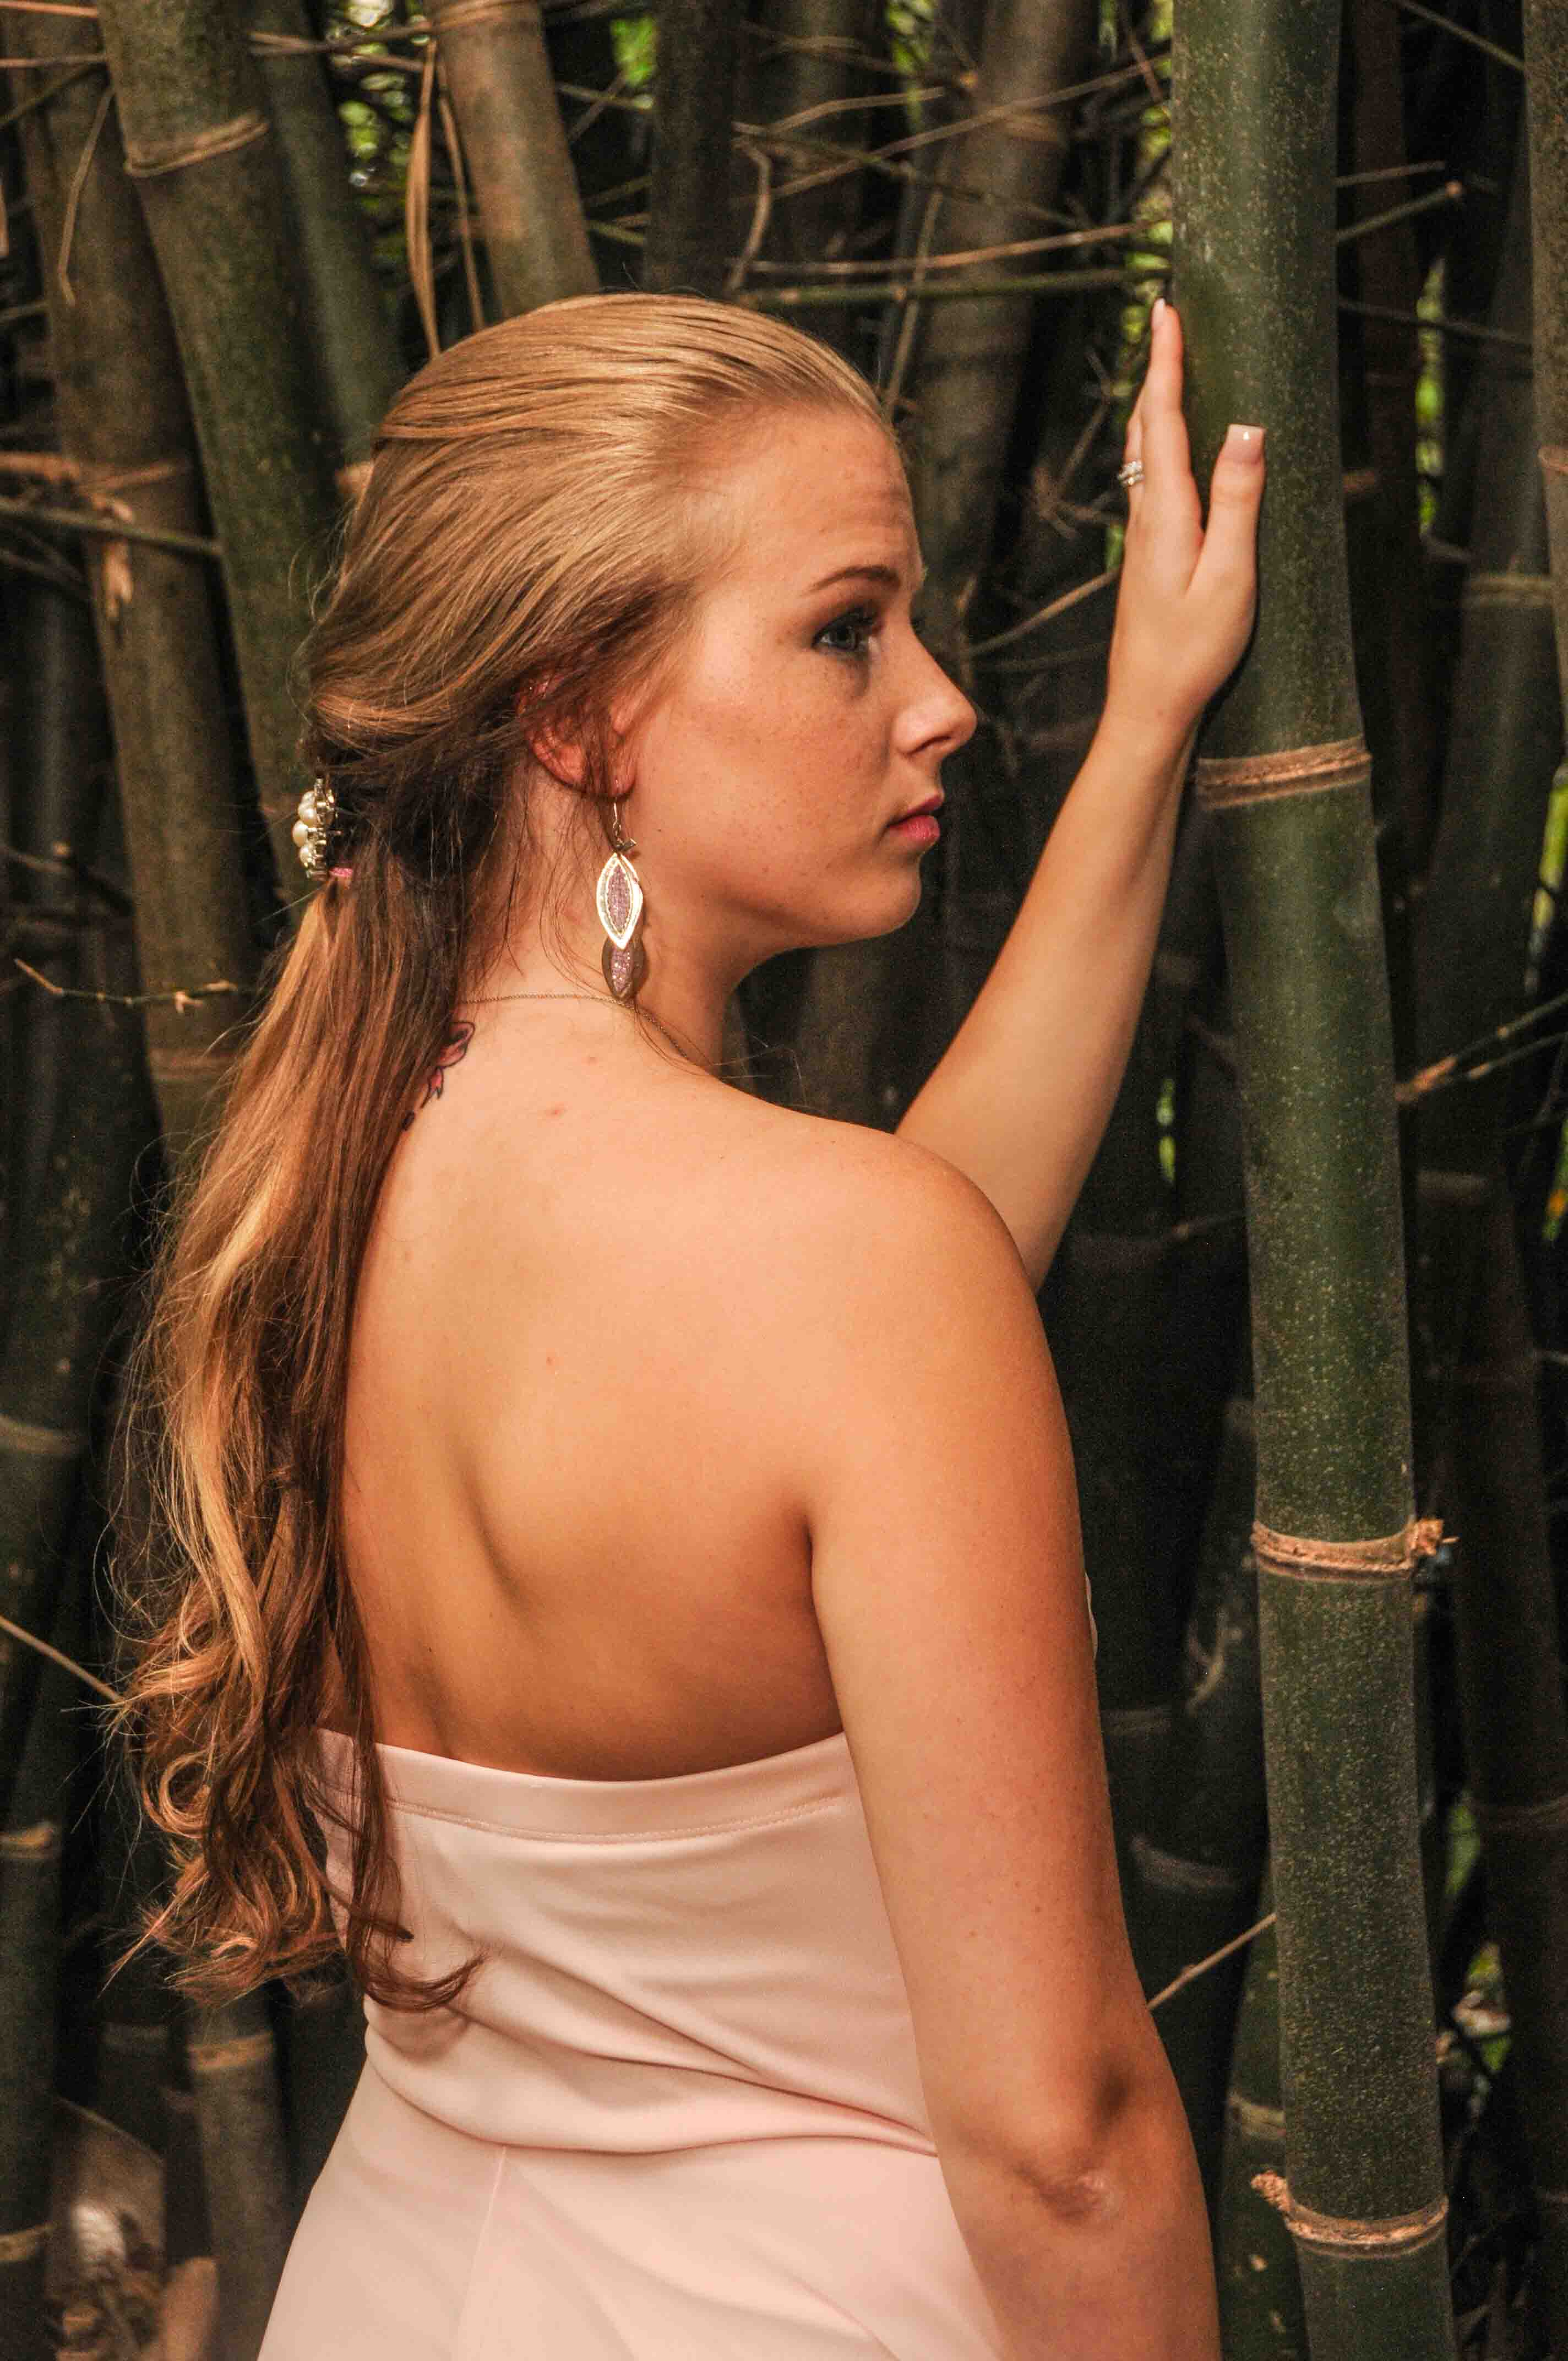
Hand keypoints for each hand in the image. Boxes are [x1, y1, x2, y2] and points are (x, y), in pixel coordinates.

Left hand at [1103, 297, 1264, 747]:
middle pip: (1147, 425)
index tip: (1166, 308)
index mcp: (1166, 513)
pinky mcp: (1147, 553)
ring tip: (1169, 360)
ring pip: (1144, 451)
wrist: (1149, 705)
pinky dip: (1159, 440)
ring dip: (1156, 401)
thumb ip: (1239, 501)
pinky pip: (1150, 477)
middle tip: (1167, 316)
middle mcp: (1145, 515)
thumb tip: (1250, 427)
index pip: (1166, 419)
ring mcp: (1141, 535)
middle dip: (1159, 367)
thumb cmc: (1194, 651)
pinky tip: (1167, 441)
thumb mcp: (1230, 576)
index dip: (1168, 361)